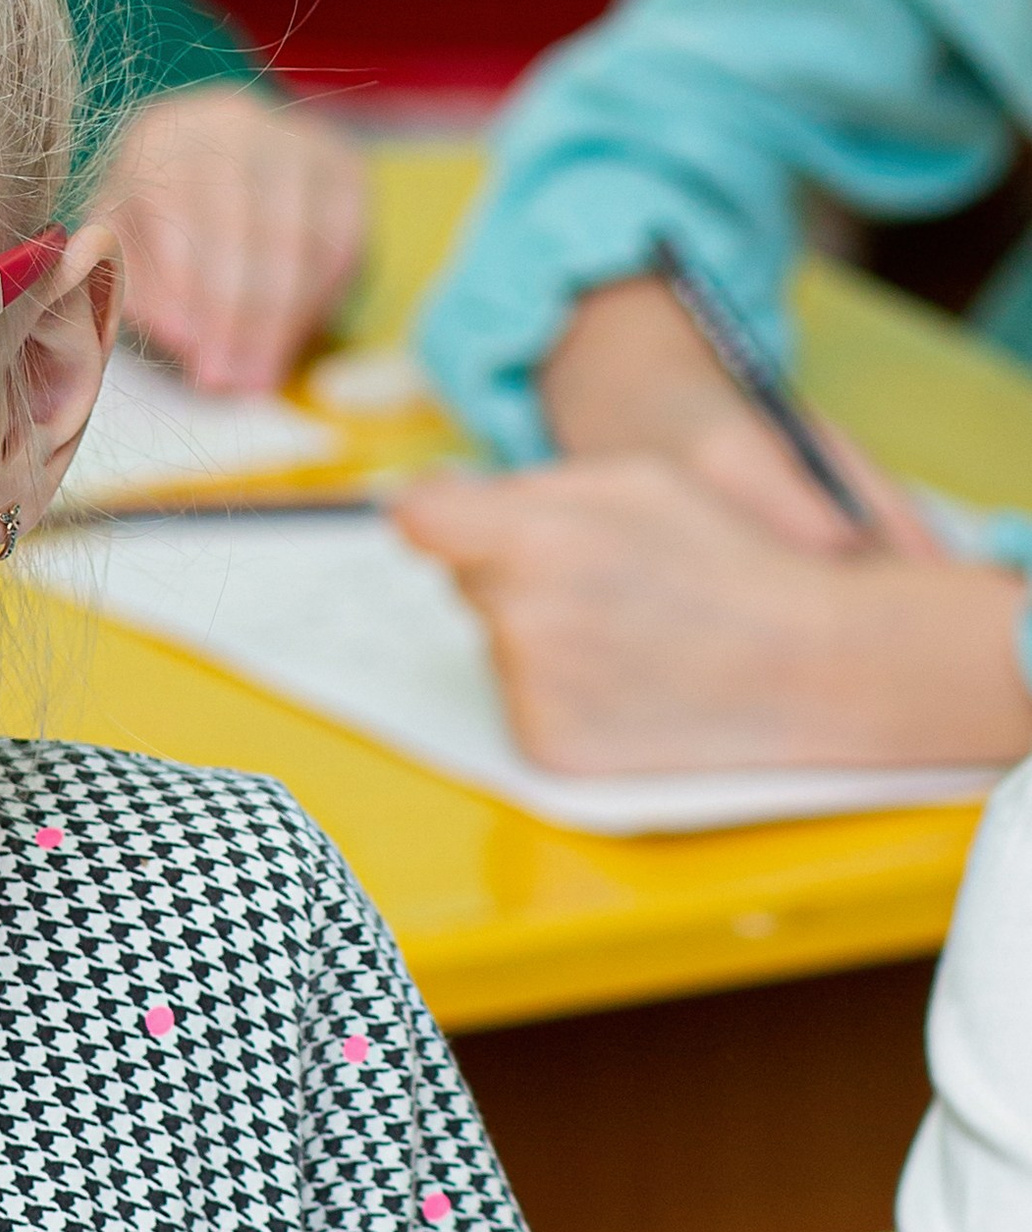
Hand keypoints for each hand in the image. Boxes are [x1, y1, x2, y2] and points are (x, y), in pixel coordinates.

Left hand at [100, 87, 367, 390]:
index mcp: (161, 136)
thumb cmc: (153, 224)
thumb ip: (139, 287)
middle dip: (239, 315)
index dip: (187, 287)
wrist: (214, 169)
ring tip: (258, 378)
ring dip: (280, 319)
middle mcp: (231, 124)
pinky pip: (341, 239)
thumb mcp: (122, 251)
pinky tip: (292, 341)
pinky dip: (319, 299)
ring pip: (298, 235)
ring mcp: (294, 138)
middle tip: (230, 381)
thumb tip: (182, 334)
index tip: (190, 353)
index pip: (180, 210)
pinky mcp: (343, 165)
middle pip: (245, 223)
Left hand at [394, 453, 1031, 769]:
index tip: (451, 520)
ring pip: (501, 645)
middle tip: (607, 582)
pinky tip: (631, 684)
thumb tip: (437, 504)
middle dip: (517, 574)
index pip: (419, 520)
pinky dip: (565, 695)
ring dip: (545, 635)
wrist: (812, 669)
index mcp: (531, 539)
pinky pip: (527, 705)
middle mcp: (517, 620)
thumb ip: (529, 489)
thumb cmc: (734, 561)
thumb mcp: (637, 480)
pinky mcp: (545, 752)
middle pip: (471, 584)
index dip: (438, 514)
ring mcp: (530, 694)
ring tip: (636, 635)